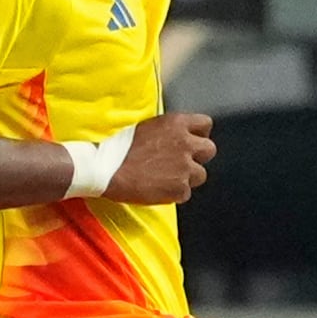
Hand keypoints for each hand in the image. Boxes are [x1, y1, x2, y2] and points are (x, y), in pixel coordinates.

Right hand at [102, 111, 217, 204]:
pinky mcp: (180, 188)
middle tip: (180, 162)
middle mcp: (185, 143)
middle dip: (197, 157)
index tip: (190, 141)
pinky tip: (157, 189)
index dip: (199, 135)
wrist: (107, 170)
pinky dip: (173, 194)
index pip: (205, 124)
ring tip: (165, 178)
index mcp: (177, 123)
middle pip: (209, 150)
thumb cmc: (119, 149)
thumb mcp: (148, 127)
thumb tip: (176, 138)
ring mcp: (185, 167)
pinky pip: (185, 193)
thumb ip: (169, 132)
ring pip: (200, 175)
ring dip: (186, 177)